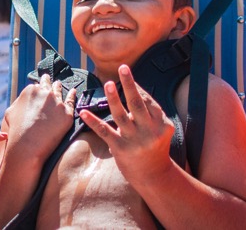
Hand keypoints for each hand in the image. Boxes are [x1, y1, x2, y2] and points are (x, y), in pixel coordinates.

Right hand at [2, 74, 75, 161]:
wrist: (27, 146)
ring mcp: (57, 103)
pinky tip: (73, 92)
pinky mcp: (67, 114)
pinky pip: (72, 102)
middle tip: (48, 79)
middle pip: (48, 86)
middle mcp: (45, 93)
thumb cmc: (16, 131)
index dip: (37, 89)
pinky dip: (73, 95)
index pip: (36, 86)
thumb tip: (22, 101)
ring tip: (59, 84)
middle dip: (47, 83)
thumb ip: (18, 102)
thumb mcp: (10, 112)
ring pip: (59, 92)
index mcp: (31, 91)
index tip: (39, 89)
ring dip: (59, 87)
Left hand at [80, 65, 173, 184]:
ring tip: (107, 84)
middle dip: (129, 84)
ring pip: (121, 115)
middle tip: (123, 68)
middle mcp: (149, 131)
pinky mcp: (120, 148)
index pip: (148, 101)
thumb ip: (149, 113)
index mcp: (161, 124)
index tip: (126, 73)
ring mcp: (134, 140)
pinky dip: (93, 120)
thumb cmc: (154, 147)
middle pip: (137, 103)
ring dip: (113, 98)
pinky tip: (83, 111)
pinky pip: (104, 131)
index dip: (136, 87)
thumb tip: (134, 88)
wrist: (154, 176)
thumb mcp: (159, 129)